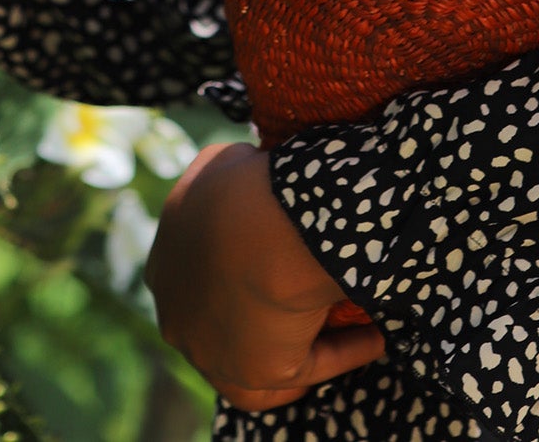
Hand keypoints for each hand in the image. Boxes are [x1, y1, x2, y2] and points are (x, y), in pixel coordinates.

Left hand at [145, 142, 385, 411]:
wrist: (260, 224)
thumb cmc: (245, 187)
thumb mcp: (225, 164)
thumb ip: (231, 177)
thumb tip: (256, 174)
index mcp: (164, 269)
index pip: (202, 278)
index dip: (241, 268)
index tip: (279, 256)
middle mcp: (178, 319)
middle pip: (229, 323)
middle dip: (266, 311)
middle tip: (312, 292)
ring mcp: (211, 354)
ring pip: (264, 355)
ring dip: (304, 341)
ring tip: (351, 323)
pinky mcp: (255, 374)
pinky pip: (307, 366)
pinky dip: (342, 352)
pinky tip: (373, 338)